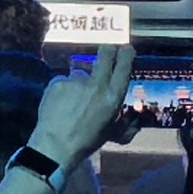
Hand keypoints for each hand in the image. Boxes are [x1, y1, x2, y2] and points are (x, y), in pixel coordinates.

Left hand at [29, 48, 131, 170]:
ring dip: (80, 81)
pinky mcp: (58, 82)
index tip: (127, 48)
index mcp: (112, 97)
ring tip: (73, 100)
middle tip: (106, 51)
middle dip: (107, 51)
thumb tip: (136, 123)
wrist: (56, 145)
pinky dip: (64, 89)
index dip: (126, 55)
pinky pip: (64, 81)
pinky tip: (60, 103)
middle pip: (104, 56)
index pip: (123, 68)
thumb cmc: (87, 142)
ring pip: (81, 72)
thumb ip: (124, 124)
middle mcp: (96, 85)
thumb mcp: (111, 133)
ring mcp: (75, 81)